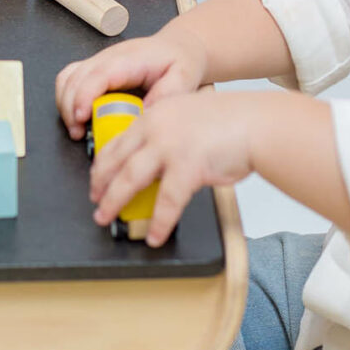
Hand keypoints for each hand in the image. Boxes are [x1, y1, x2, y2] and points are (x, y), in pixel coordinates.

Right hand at [55, 26, 208, 140]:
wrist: (177, 47)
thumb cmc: (180, 62)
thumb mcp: (184, 77)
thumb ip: (166, 94)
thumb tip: (143, 115)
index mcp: (129, 59)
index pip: (98, 74)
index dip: (85, 95)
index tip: (81, 118)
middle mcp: (108, 57)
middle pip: (76, 77)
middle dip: (70, 107)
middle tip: (79, 133)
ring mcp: (98, 61)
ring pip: (67, 77)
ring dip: (65, 103)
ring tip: (77, 129)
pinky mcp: (94, 68)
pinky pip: (69, 78)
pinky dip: (66, 97)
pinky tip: (77, 116)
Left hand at [90, 89, 261, 246]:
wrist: (254, 123)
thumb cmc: (229, 122)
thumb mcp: (187, 116)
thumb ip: (167, 133)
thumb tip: (154, 163)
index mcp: (155, 114)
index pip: (119, 140)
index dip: (103, 162)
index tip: (97, 176)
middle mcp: (156, 128)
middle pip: (117, 159)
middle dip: (100, 183)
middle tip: (94, 200)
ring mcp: (169, 147)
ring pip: (130, 178)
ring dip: (114, 201)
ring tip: (106, 216)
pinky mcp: (187, 167)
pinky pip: (166, 202)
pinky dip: (158, 222)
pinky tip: (153, 235)